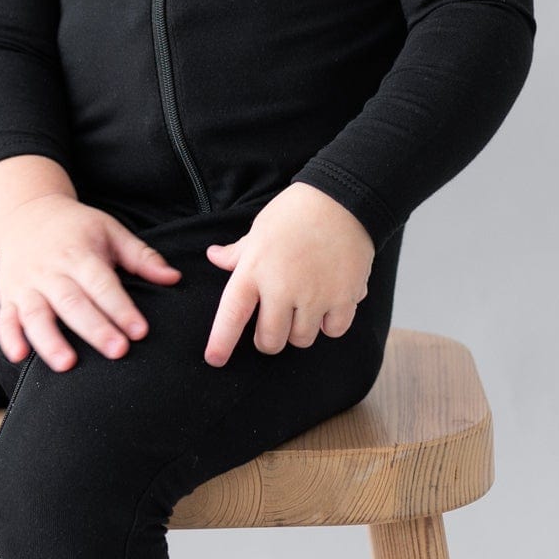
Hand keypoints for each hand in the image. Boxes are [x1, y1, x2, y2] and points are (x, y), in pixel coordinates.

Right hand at [0, 194, 183, 371]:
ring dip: (50, 340)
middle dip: (94, 328)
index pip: (102, 284)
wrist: (27, 214)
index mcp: (79, 253)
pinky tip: (19, 357)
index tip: (139, 331)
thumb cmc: (76, 228)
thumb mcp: (111, 231)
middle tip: (117, 351)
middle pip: (72, 302)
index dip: (120, 308)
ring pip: (37, 315)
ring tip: (67, 364)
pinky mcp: (8, 296)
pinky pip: (5, 319)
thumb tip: (174, 278)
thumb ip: (141, 257)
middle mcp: (51, 270)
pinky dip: (9, 338)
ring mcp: (26, 285)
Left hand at [200, 183, 374, 366]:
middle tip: (274, 325)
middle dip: (268, 339)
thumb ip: (238, 253)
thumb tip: (214, 257)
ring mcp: (314, 295)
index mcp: (254, 270)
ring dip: (299, 331)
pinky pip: (333, 331)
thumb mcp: (259, 229)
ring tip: (303, 309)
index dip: (221, 342)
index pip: (231, 315)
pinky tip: (329, 305)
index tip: (214, 359)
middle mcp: (282, 288)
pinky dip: (330, 324)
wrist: (343, 199)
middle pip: (269, 341)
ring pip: (301, 340)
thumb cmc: (296, 212)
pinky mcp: (344, 297)